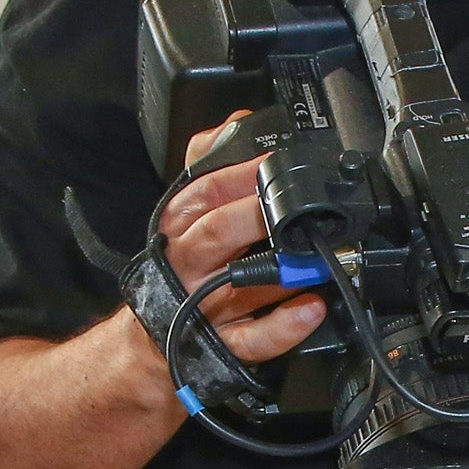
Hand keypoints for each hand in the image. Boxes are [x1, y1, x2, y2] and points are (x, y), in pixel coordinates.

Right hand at [156, 116, 321, 366]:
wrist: (149, 343)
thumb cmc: (178, 269)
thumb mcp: (184, 213)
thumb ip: (208, 163)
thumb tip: (238, 122)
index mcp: (179, 227)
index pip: (205, 192)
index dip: (242, 176)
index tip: (275, 166)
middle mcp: (188, 264)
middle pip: (216, 233)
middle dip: (254, 216)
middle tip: (293, 207)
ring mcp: (203, 307)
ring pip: (239, 284)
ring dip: (283, 270)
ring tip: (319, 259)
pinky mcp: (220, 346)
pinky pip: (252, 338)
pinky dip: (283, 325)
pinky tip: (310, 309)